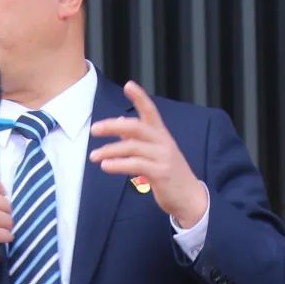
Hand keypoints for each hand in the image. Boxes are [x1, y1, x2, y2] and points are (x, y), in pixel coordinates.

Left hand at [89, 80, 207, 226]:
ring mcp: (163, 157)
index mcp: (162, 135)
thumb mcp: (154, 154)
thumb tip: (118, 123)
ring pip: (132, 147)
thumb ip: (137, 139)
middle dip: (113, 126)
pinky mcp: (161, 173)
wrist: (190, 198)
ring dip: (110, 150)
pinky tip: (106, 166)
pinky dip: (118, 164)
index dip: (140, 97)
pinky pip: (136, 165)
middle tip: (94, 129)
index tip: (128, 85)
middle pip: (136, 126)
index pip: (151, 111)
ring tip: (94, 156)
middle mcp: (163, 142)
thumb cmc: (170, 175)